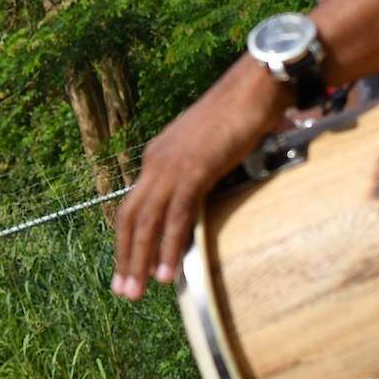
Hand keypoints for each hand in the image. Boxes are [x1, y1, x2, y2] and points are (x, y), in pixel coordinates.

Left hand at [112, 58, 290, 300]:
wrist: (255, 86)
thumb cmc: (241, 112)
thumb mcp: (211, 147)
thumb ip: (202, 171)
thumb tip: (205, 199)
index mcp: (158, 155)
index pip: (135, 204)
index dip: (128, 238)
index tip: (129, 267)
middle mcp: (157, 161)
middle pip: (130, 217)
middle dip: (125, 257)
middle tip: (124, 292)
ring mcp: (172, 166)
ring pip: (146, 222)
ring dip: (139, 261)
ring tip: (137, 293)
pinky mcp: (194, 170)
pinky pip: (176, 216)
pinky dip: (168, 246)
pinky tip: (166, 274)